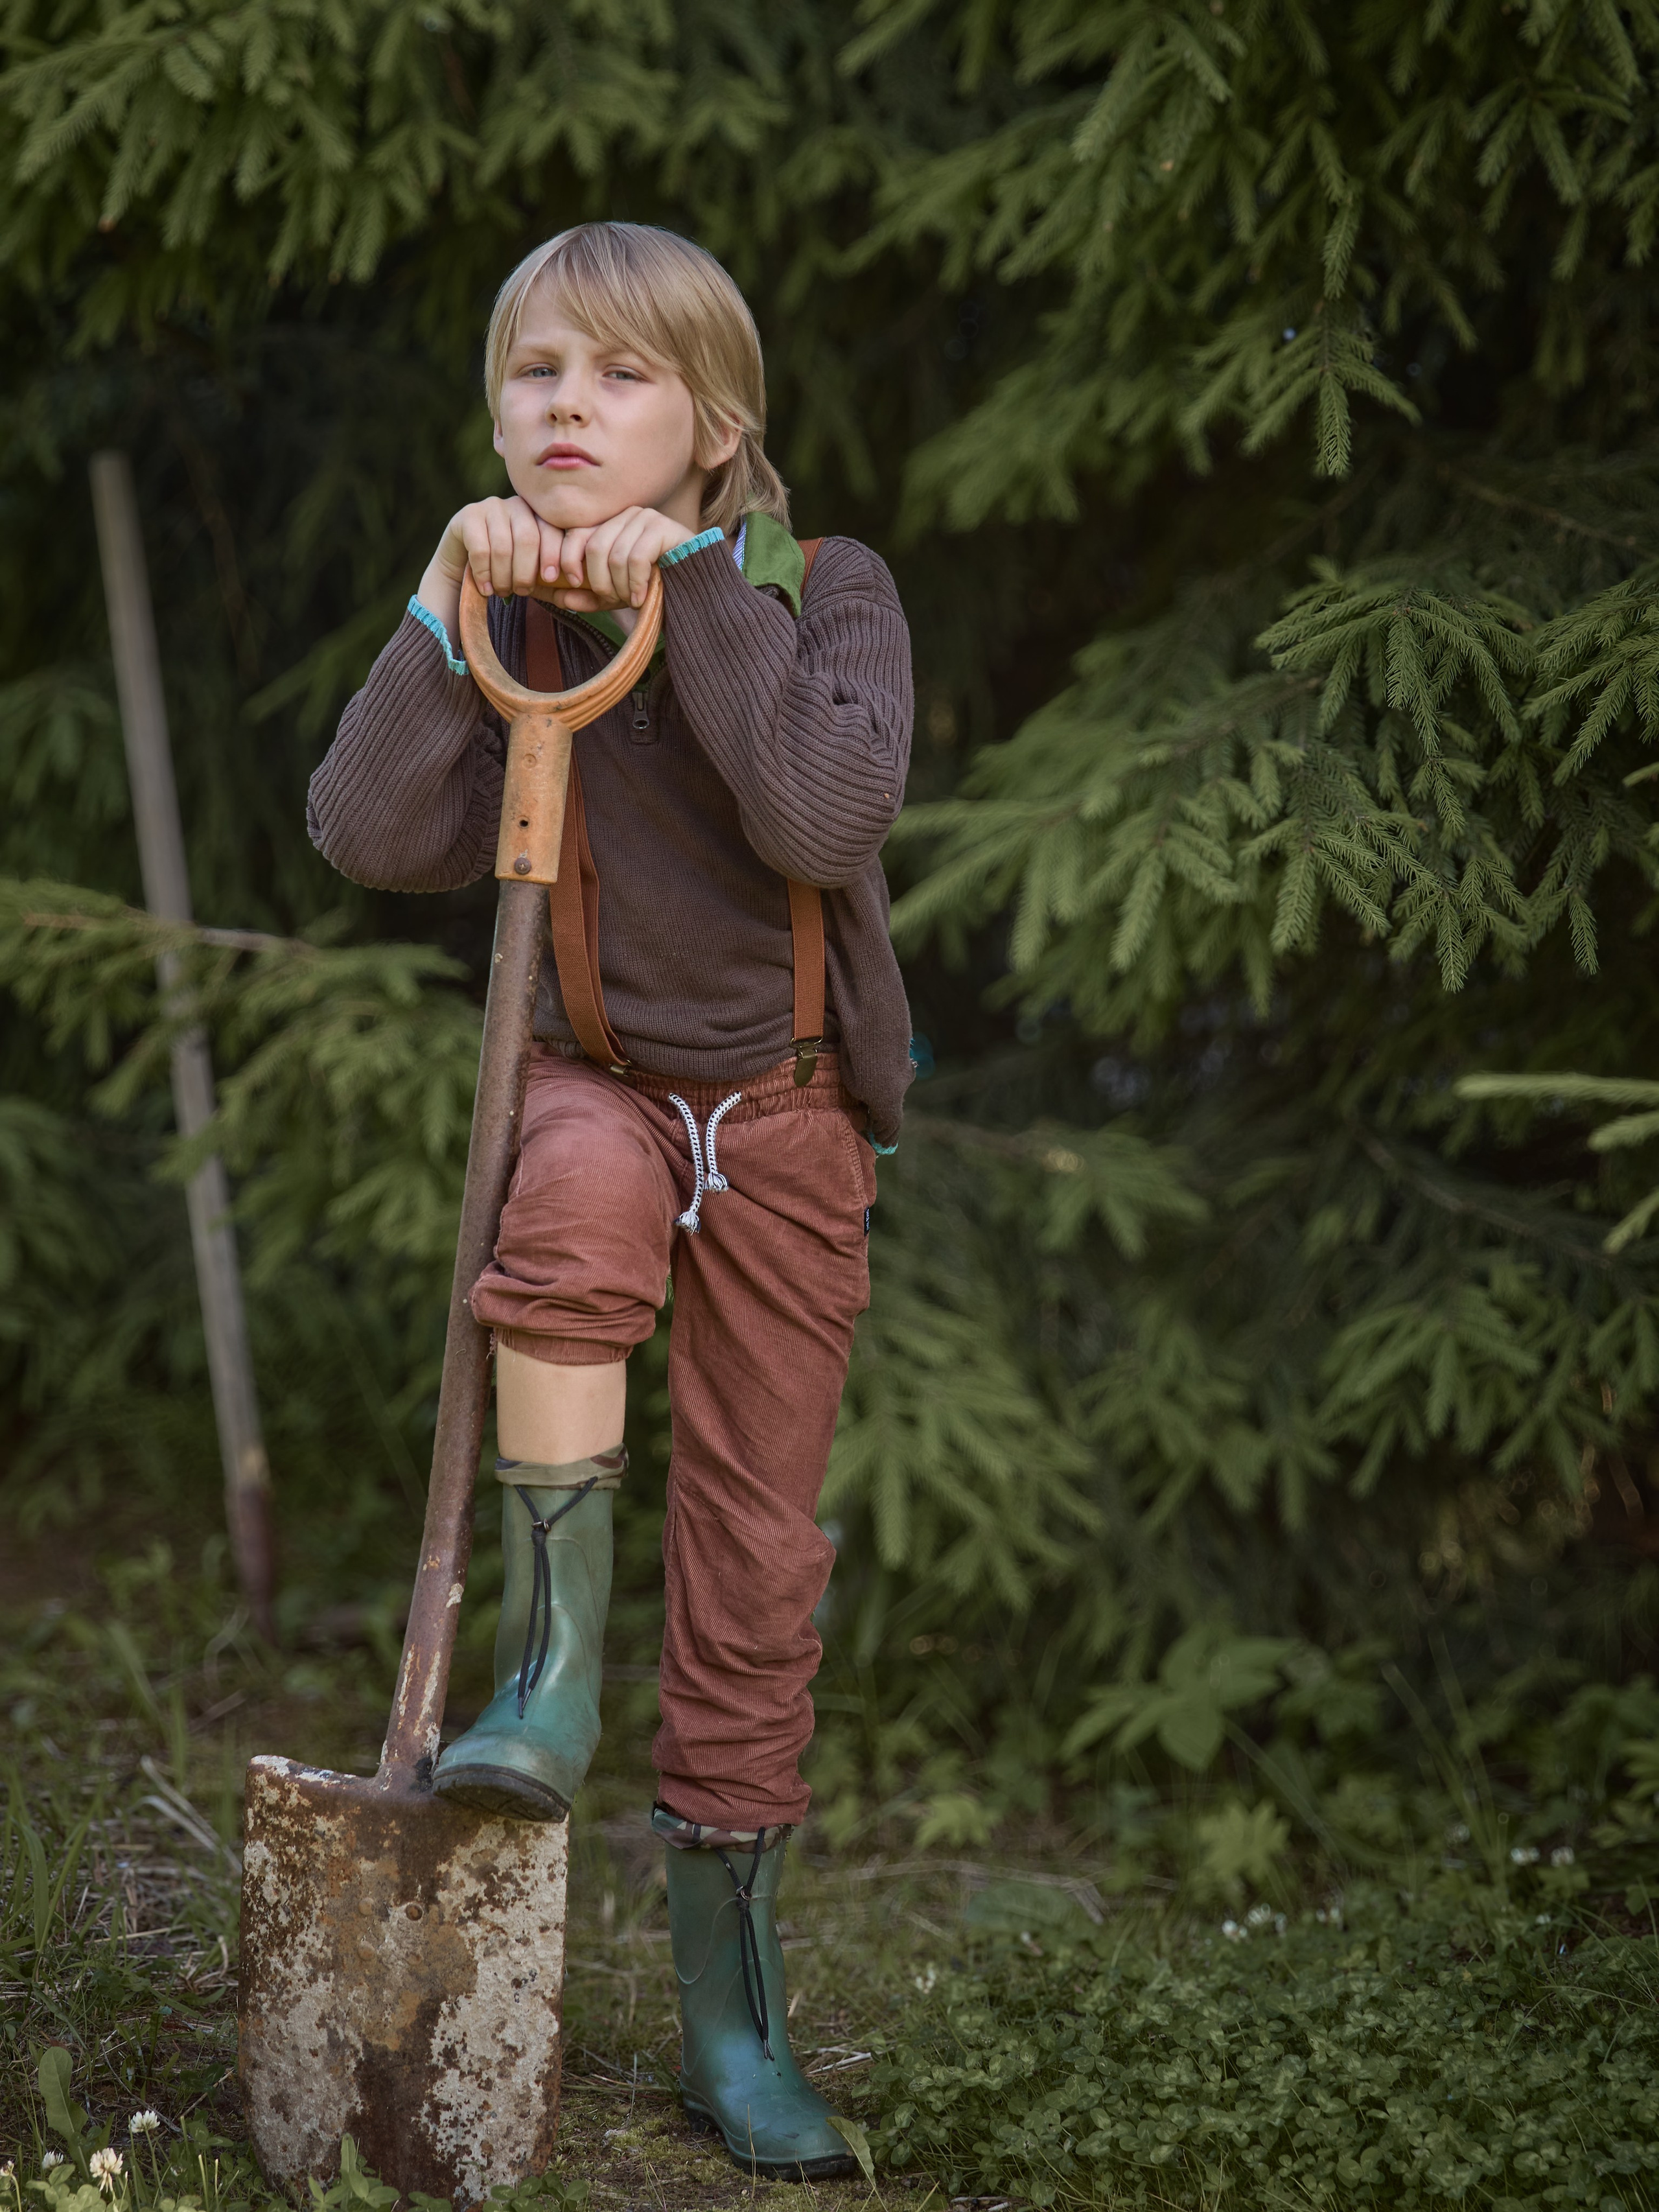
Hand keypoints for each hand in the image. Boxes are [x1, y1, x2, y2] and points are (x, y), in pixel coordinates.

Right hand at [415, 495, 567, 642]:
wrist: (467, 566)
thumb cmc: (510, 572)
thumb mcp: (538, 578)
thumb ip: (558, 582)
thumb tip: (577, 587)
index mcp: (540, 515)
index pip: (553, 530)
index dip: (555, 555)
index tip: (553, 579)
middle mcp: (517, 505)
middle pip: (528, 538)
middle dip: (526, 572)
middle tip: (522, 592)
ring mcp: (492, 507)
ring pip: (503, 546)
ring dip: (504, 577)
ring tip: (503, 591)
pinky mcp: (468, 516)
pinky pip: (481, 549)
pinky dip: (485, 574)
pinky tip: (486, 588)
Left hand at [545, 507, 698, 612]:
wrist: (697, 589)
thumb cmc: (655, 589)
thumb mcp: (616, 596)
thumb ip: (588, 597)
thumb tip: (558, 598)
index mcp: (610, 525)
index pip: (575, 534)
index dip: (567, 559)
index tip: (570, 583)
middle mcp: (625, 515)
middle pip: (594, 547)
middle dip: (599, 581)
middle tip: (614, 599)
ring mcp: (646, 518)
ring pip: (615, 555)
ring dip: (621, 586)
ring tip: (633, 599)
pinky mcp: (663, 528)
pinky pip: (636, 558)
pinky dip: (636, 584)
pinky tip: (643, 598)